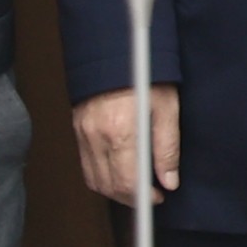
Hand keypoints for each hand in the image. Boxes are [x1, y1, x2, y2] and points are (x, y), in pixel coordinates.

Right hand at [76, 85, 180, 205]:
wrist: (115, 49)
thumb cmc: (145, 73)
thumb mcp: (167, 107)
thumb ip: (167, 147)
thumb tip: (169, 180)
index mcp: (120, 130)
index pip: (127, 181)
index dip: (144, 196)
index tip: (158, 197)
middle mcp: (96, 135)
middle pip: (109, 185)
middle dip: (130, 198)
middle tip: (151, 195)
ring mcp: (82, 133)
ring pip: (94, 179)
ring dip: (115, 190)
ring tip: (136, 187)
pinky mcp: (77, 129)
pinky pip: (85, 165)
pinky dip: (101, 176)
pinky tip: (118, 173)